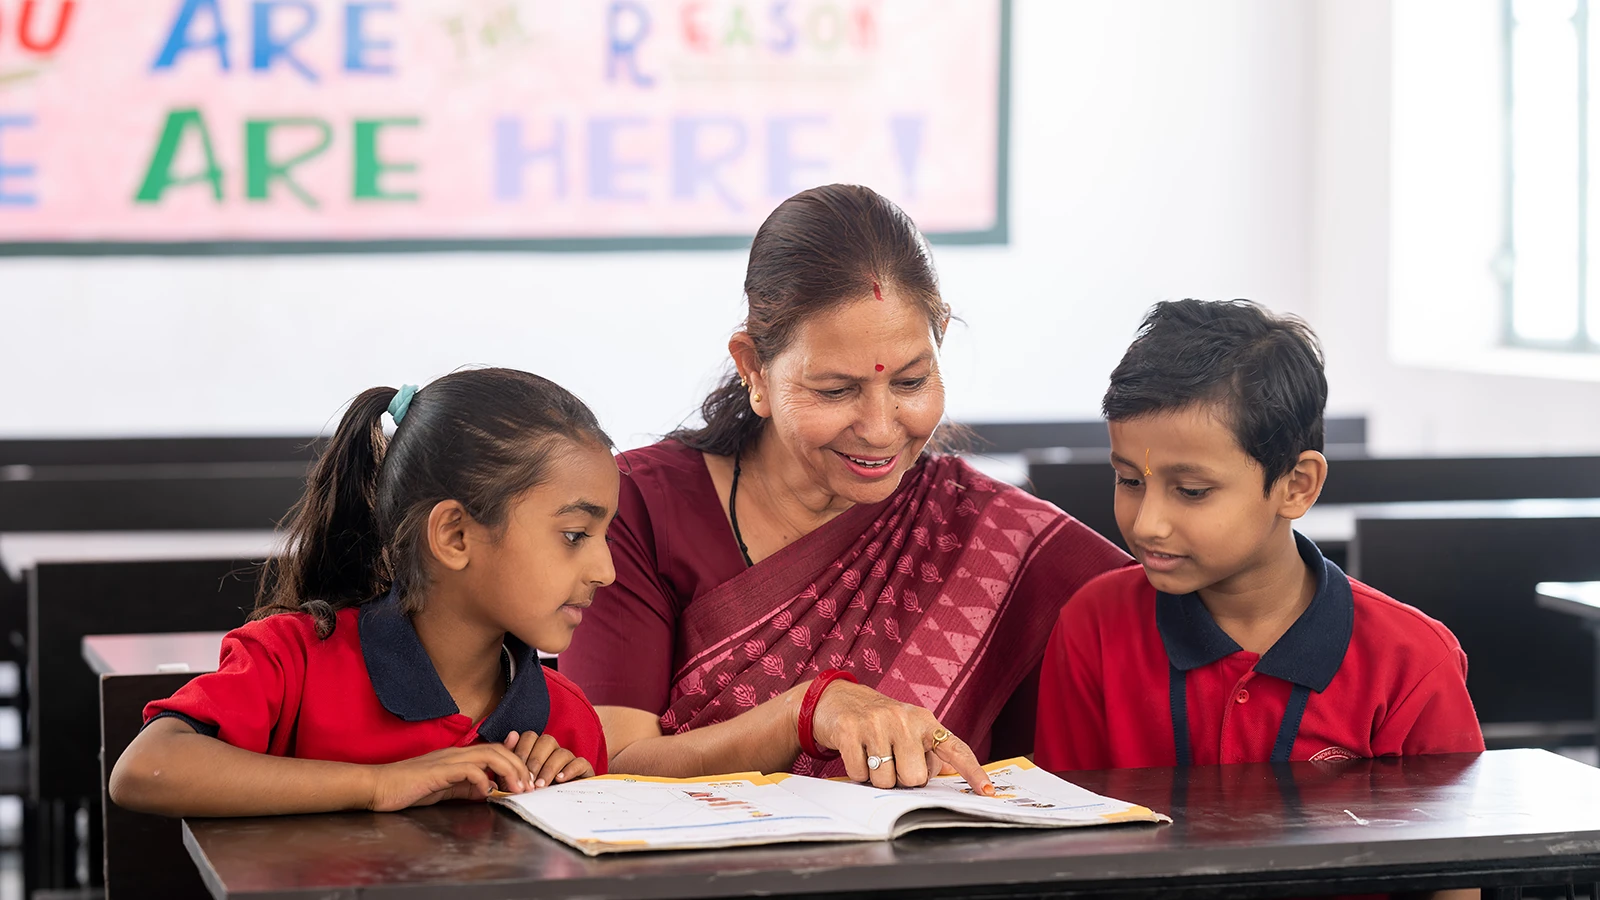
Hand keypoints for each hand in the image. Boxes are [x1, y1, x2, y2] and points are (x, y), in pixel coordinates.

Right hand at [367, 744, 532, 810]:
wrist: (378, 787)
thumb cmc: (408, 788)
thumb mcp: (445, 788)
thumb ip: (466, 787)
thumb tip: (487, 791)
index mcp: (459, 756)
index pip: (495, 750)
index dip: (515, 763)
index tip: (526, 782)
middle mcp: (456, 753)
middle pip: (498, 750)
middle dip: (519, 767)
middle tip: (529, 787)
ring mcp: (447, 760)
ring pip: (488, 755)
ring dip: (508, 771)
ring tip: (517, 789)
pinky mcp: (438, 771)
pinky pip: (468, 770)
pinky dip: (482, 780)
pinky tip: (486, 793)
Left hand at [500, 731, 594, 790]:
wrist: (554, 810)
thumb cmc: (532, 793)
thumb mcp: (517, 778)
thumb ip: (513, 758)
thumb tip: (512, 735)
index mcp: (536, 748)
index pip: (530, 737)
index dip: (522, 750)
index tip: (515, 769)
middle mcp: (553, 750)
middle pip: (546, 741)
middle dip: (535, 761)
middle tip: (528, 779)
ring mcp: (569, 758)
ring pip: (561, 752)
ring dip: (549, 769)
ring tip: (541, 785)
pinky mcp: (583, 769)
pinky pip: (579, 762)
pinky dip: (570, 770)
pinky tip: (560, 780)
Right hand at [807, 680, 993, 793]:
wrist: (837, 698)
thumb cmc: (879, 720)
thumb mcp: (909, 729)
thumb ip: (930, 751)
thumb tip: (951, 772)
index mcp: (925, 721)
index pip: (954, 749)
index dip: (972, 771)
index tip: (987, 791)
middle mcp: (904, 719)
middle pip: (915, 777)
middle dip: (901, 778)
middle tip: (891, 761)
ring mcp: (876, 722)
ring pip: (886, 780)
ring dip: (877, 777)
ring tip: (872, 755)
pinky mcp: (850, 729)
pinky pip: (859, 773)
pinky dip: (856, 772)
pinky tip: (856, 752)